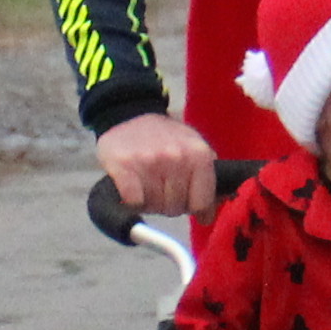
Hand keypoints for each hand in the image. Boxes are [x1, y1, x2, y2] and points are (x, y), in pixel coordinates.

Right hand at [97, 112, 215, 214]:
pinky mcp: (123, 166)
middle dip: (167, 203)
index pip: (200, 203)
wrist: (128, 114)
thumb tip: (207, 216)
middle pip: (175, 207)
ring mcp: (149, 161)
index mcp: (199, 154)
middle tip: (159, 185)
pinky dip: (131, 201)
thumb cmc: (164, 137)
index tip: (182, 197)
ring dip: (148, 201)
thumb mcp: (193, 150)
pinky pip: (133, 202)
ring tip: (145, 182)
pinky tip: (132, 186)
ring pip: (154, 206)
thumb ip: (206, 181)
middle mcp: (176, 156)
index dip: (190, 205)